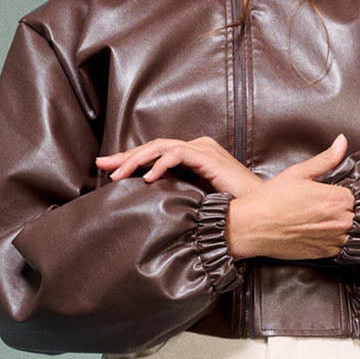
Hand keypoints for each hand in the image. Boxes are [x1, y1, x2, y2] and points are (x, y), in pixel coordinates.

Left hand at [95, 133, 257, 196]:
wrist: (257, 212)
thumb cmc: (231, 211)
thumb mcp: (195, 201)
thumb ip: (176, 196)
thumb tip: (149, 205)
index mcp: (194, 156)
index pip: (156, 154)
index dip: (131, 161)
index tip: (108, 170)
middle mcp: (197, 147)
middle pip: (154, 147)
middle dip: (125, 156)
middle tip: (102, 165)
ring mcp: (203, 149)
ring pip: (161, 147)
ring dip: (137, 160)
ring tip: (119, 175)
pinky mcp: (208, 157)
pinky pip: (177, 155)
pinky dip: (160, 165)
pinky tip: (147, 179)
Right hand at [221, 136, 356, 259]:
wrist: (252, 226)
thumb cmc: (271, 199)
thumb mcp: (299, 172)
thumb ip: (326, 159)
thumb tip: (342, 141)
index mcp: (336, 198)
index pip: (356, 195)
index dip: (343, 193)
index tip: (331, 193)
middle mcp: (339, 221)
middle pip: (356, 214)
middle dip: (344, 210)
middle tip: (321, 206)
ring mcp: (333, 239)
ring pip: (350, 232)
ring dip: (340, 226)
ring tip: (319, 219)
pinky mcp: (324, 254)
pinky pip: (340, 247)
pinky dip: (333, 240)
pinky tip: (316, 231)